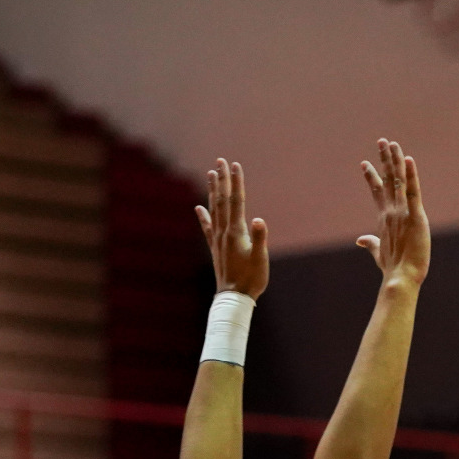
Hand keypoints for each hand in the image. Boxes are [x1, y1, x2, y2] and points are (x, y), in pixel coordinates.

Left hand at [194, 158, 269, 298]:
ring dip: (213, 191)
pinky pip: (207, 227)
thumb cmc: (251, 279)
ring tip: (211, 174)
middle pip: (223, 200)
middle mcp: (224, 232)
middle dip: (222, 179)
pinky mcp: (216, 247)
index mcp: (236, 232)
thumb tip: (259, 220)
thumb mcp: (260, 259)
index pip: (236, 201)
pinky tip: (198, 207)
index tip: (235, 165)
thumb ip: (260, 239)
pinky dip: (203, 215)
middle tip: (220, 161)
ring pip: (214, 209)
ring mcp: (218, 239)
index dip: (236, 182)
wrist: (234, 298)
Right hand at [357, 139, 428, 288]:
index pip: (377, 191)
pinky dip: (411, 176)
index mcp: (385, 218)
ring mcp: (402, 213)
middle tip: (382, 141)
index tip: (365, 163)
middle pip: (387, 179)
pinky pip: (412, 192)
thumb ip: (370, 243)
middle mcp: (391, 212)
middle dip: (384, 159)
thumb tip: (359, 240)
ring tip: (392, 144)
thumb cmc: (393, 268)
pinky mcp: (415, 217)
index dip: (372, 176)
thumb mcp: (379, 252)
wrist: (400, 278)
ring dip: (395, 161)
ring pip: (398, 181)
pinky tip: (409, 161)